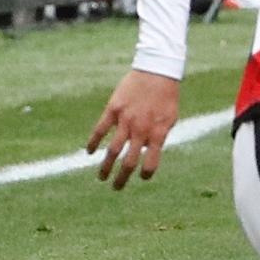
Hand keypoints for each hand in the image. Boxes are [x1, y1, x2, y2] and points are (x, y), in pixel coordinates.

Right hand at [86, 69, 180, 189]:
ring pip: (112, 150)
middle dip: (122, 178)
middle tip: (117, 188)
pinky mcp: (113, 110)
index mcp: (158, 133)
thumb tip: (146, 149)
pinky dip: (92, 142)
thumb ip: (160, 135)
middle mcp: (141, 130)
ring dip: (105, 167)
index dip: (146, 173)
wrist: (156, 71)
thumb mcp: (170, 118)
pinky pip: (100, 130)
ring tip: (101, 178)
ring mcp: (125, 120)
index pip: (151, 162)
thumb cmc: (167, 96)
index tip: (142, 178)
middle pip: (128, 161)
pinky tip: (88, 152)